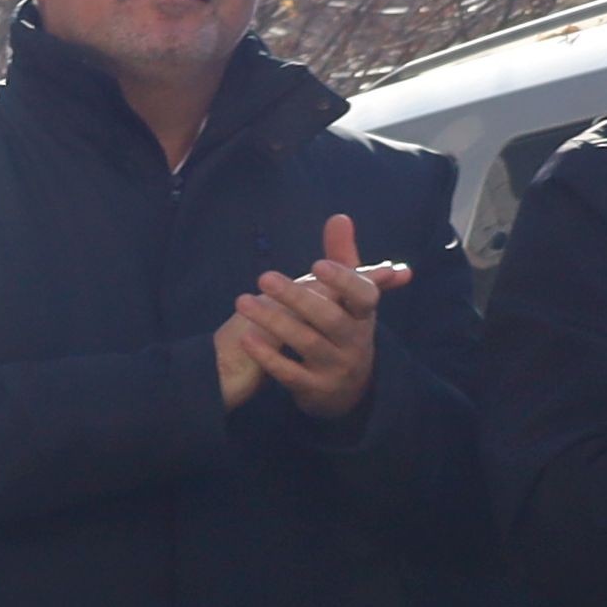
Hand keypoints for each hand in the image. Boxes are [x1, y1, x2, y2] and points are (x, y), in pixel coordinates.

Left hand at [224, 211, 400, 425]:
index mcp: (364, 315)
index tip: (316, 265)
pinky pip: (290, 374)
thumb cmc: (343, 329)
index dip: (344, 280)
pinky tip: (246, 338)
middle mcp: (355, 341)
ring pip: (307, 343)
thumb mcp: (348, 298)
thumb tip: (339, 217)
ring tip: (242, 302)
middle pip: (330, 318)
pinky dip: (268, 356)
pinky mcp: (315, 389)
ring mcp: (337, 367)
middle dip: (298, 297)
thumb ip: (342, 258)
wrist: (344, 390)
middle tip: (264, 277)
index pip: (364, 296)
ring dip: (274, 321)